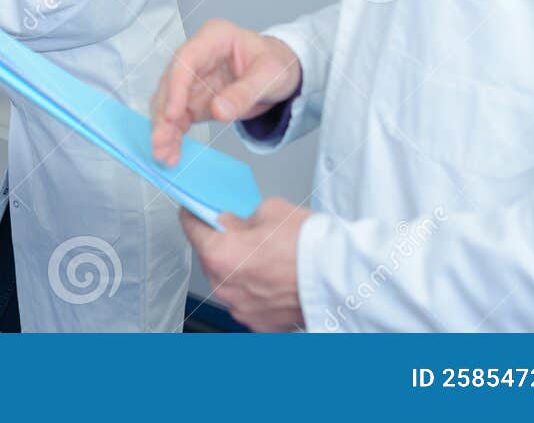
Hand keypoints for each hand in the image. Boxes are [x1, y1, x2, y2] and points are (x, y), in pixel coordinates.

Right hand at [150, 18, 301, 165]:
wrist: (280, 72)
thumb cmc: (277, 64)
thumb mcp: (270, 76)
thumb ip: (244, 93)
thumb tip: (218, 111)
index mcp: (214, 37)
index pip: (186, 59)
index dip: (175, 87)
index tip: (172, 114)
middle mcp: (197, 56)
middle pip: (171, 83)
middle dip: (164, 115)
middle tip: (160, 142)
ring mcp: (192, 78)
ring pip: (168, 103)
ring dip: (164, 129)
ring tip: (164, 155)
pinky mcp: (193, 99)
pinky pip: (178, 118)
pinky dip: (173, 136)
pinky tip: (171, 153)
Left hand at [183, 199, 311, 331]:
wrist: (342, 277)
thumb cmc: (310, 245)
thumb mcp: (268, 209)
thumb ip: (240, 217)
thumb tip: (231, 222)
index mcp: (219, 254)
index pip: (191, 227)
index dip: (193, 214)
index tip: (194, 210)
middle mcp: (224, 286)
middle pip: (209, 258)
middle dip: (220, 243)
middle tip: (238, 230)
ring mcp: (241, 309)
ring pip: (228, 282)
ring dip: (237, 269)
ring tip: (263, 257)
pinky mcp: (260, 323)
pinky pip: (247, 302)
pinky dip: (254, 291)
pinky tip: (272, 278)